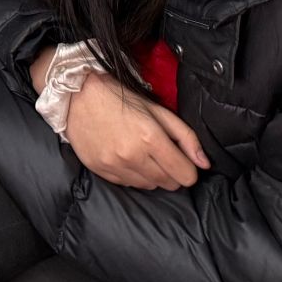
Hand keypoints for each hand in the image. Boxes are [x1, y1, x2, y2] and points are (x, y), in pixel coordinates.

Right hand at [62, 70, 208, 189]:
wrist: (77, 94)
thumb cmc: (120, 99)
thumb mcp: (158, 111)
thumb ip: (186, 137)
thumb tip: (204, 164)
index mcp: (150, 138)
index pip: (186, 175)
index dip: (188, 168)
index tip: (180, 159)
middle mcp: (132, 155)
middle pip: (169, 184)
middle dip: (170, 172)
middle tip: (159, 154)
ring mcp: (114, 165)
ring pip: (149, 186)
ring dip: (151, 175)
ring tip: (141, 154)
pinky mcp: (99, 169)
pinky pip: (128, 184)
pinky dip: (132, 175)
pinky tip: (124, 157)